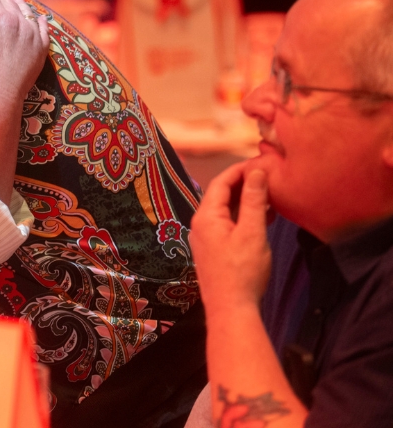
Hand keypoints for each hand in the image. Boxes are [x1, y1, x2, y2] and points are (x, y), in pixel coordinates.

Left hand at [190, 163, 272, 313]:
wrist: (230, 310)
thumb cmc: (242, 271)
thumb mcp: (252, 232)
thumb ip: (254, 201)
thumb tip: (256, 172)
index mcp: (206, 216)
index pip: (221, 182)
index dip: (240, 170)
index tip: (260, 163)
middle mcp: (201, 224)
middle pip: (221, 195)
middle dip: (244, 184)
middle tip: (267, 176)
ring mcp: (206, 238)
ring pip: (226, 210)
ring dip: (246, 201)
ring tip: (270, 194)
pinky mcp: (214, 250)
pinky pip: (228, 224)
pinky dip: (244, 217)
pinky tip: (264, 217)